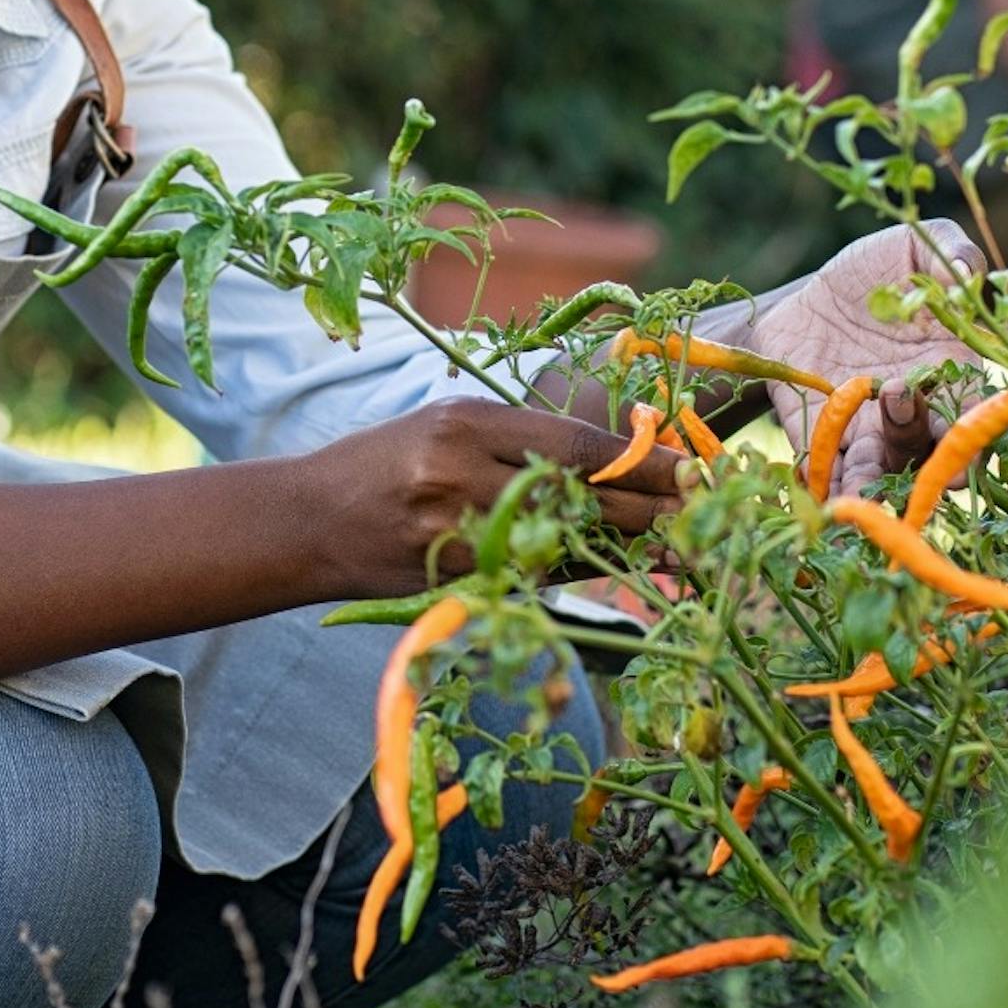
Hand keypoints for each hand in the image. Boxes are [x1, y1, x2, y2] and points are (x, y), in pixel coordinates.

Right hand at [300, 397, 686, 596]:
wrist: (308, 522)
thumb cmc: (384, 461)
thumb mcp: (447, 423)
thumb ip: (520, 439)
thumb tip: (610, 459)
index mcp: (464, 425)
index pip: (575, 447)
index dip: (640, 462)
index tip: (689, 468)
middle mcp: (460, 479)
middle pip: (580, 502)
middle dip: (649, 512)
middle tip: (700, 515)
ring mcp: (454, 539)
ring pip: (562, 550)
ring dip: (620, 550)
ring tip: (670, 544)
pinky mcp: (450, 585)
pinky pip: (531, 581)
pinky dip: (568, 572)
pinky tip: (600, 566)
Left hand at [714, 220, 991, 497]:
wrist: (806, 299)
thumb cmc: (875, 273)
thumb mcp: (913, 248)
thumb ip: (952, 254)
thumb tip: (967, 275)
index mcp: (950, 372)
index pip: (972, 409)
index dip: (974, 427)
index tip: (965, 432)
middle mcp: (916, 413)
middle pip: (930, 449)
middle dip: (925, 452)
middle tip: (901, 410)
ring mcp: (870, 431)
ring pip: (883, 471)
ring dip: (876, 481)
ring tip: (862, 485)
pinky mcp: (825, 440)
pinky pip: (830, 474)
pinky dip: (831, 490)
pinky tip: (825, 498)